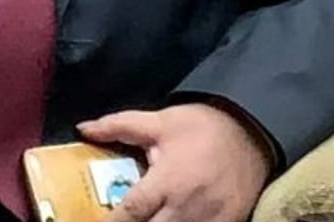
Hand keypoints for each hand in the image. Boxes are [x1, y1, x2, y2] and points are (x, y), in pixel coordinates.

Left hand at [78, 103, 271, 221]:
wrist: (250, 132)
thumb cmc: (199, 126)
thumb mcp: (158, 121)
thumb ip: (118, 126)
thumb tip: (83, 128)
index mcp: (167, 182)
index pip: (132, 213)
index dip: (112, 221)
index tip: (93, 220)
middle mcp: (187, 210)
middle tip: (121, 217)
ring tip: (145, 219)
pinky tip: (172, 220)